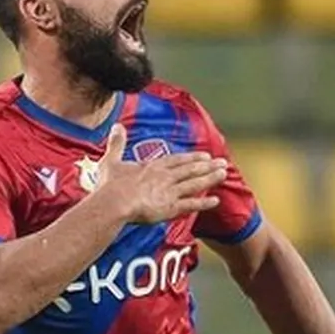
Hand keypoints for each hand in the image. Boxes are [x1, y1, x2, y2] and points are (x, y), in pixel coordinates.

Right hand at [96, 124, 227, 223]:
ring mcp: (169, 192)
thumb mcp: (112, 160)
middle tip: (222, 162)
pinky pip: (191, 204)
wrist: (114, 202)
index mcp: (152, 167)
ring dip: (210, 178)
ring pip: (194, 183)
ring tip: (223, 174)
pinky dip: (204, 203)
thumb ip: (117, 143)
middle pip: (190, 170)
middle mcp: (165, 177)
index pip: (176, 160)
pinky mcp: (170, 207)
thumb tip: (117, 126)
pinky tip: (216, 201)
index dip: (191, 158)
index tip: (204, 155)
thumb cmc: (110, 185)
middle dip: (207, 166)